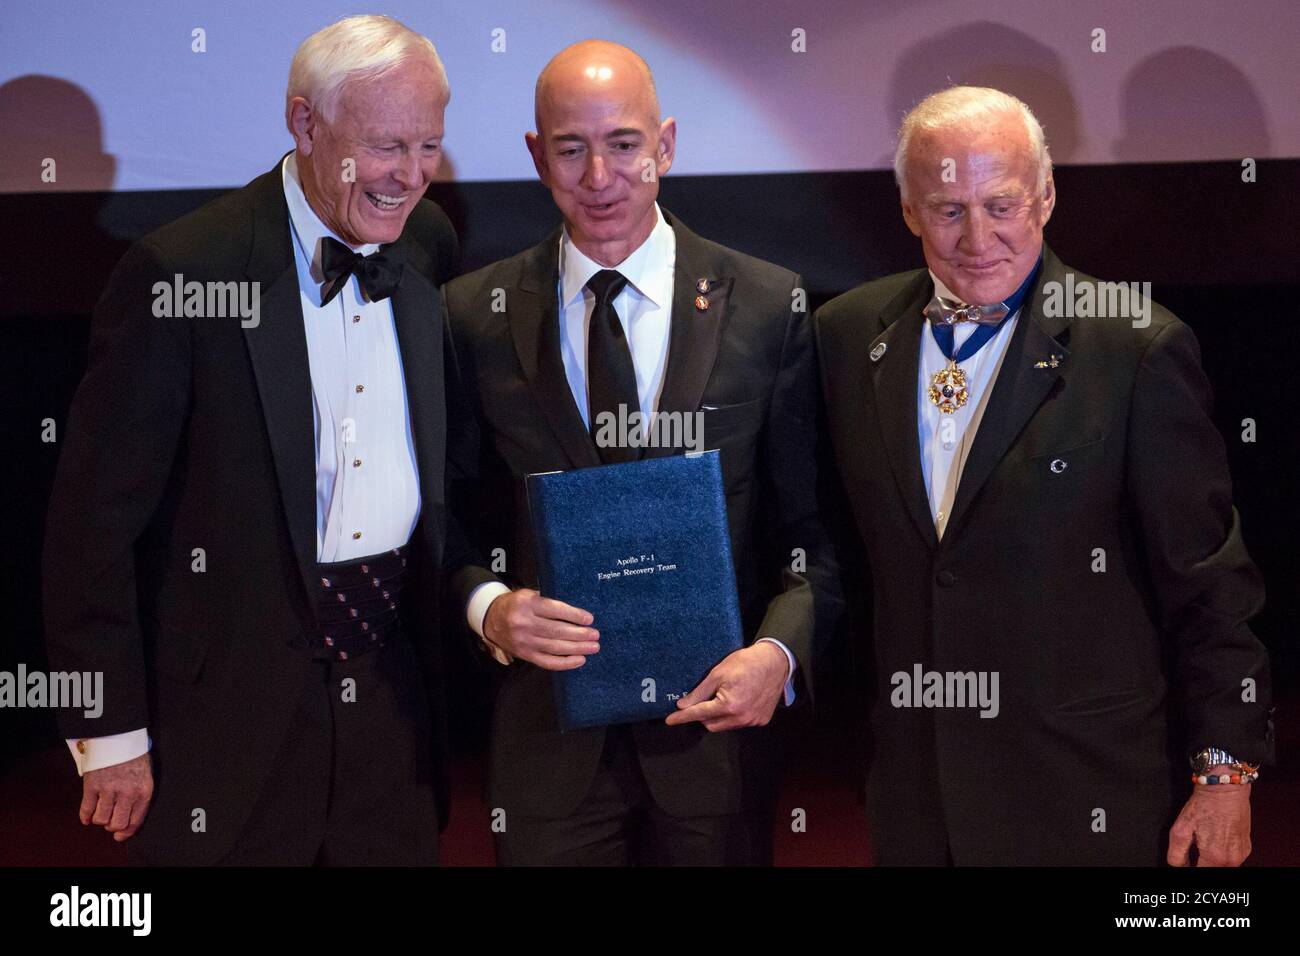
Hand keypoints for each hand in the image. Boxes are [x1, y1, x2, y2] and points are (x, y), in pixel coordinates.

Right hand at [80, 752, 153, 841]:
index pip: (136, 820)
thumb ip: (140, 794)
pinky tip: (87, 816)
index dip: (126, 832)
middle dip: (112, 826)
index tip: (120, 836)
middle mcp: (127, 792)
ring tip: (101, 812)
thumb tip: (130, 816)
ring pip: (101, 819)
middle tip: (110, 821)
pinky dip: (85, 816)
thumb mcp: (146, 774)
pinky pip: (86, 809)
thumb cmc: (134, 756)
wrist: (119, 736)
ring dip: (100, 819)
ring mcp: (108, 789)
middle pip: (117, 824)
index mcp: (143, 790)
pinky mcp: (92, 785)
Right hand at [483, 588, 598, 670]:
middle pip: (557, 631)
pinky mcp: (525, 655)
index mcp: (527, 604)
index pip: (555, 610)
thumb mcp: (528, 595)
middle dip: (579, 634)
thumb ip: (547, 601)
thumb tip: (576, 613)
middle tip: (596, 635)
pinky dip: (565, 663)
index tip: (589, 619)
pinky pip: (548, 662)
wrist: (490, 619)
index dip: (574, 615)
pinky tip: (580, 660)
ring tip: (593, 647)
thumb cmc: (516, 604)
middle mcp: (524, 624)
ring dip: (577, 648)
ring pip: (555, 648)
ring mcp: (524, 642)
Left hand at [665, 642, 788, 731]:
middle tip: (705, 698)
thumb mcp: (718, 673)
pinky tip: (738, 700)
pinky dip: (734, 715)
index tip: (670, 720)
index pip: (698, 714)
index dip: (682, 717)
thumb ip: (699, 692)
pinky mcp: (761, 720)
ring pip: (725, 725)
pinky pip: (740, 723)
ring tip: (724, 696)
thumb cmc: (746, 663)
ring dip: (719, 716)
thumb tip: (683, 705)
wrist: (775, 662)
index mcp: (728, 705)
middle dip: (703, 715)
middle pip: (711, 724)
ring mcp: (752, 721)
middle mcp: (741, 718)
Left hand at [1167, 769, 1251, 866]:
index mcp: (1215, 857)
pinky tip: (1216, 838)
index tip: (1187, 861)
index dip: (1189, 868)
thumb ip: (1176, 854)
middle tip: (1194, 846)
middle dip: (1200, 863)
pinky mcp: (1246, 848)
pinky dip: (1222, 853)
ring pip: (1222, 866)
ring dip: (1211, 860)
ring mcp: (1241, 855)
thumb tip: (1178, 867)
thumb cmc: (1204, 806)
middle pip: (1211, 871)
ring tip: (1204, 840)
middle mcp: (1232, 860)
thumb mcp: (1180, 828)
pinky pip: (1231, 858)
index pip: (1199, 874)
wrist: (1225, 790)